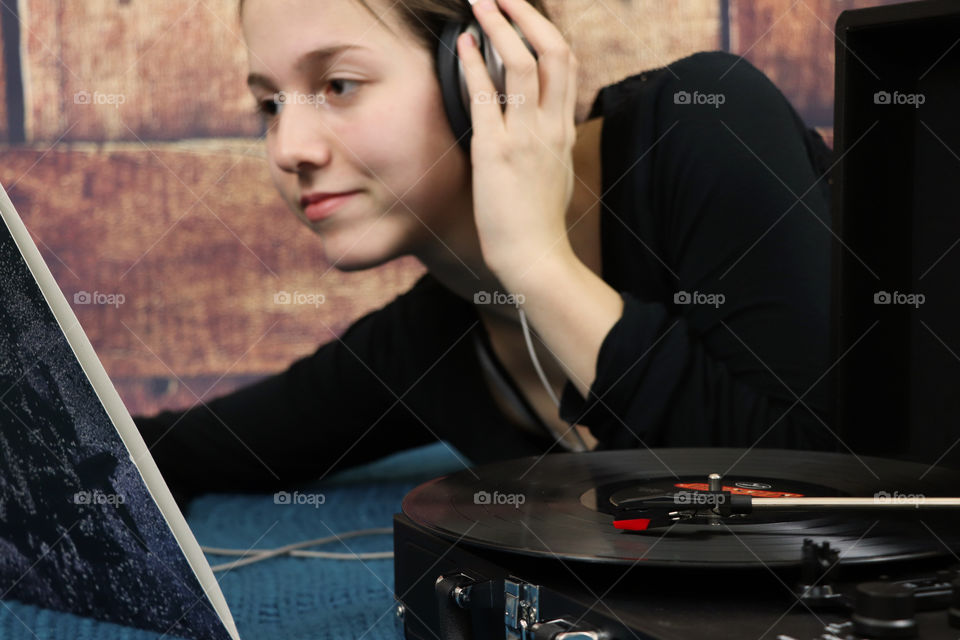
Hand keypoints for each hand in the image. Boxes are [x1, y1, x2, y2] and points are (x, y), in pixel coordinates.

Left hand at [457, 0, 578, 281]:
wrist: (534, 257)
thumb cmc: (538, 223)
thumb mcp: (555, 176)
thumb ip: (551, 146)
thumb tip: (542, 129)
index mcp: (564, 130)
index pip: (567, 65)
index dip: (546, 31)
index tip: (524, 14)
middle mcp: (551, 127)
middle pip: (554, 52)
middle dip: (527, 15)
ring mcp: (526, 137)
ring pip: (525, 63)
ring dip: (501, 26)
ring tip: (481, 2)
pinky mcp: (496, 152)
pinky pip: (487, 96)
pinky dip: (475, 64)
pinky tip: (464, 45)